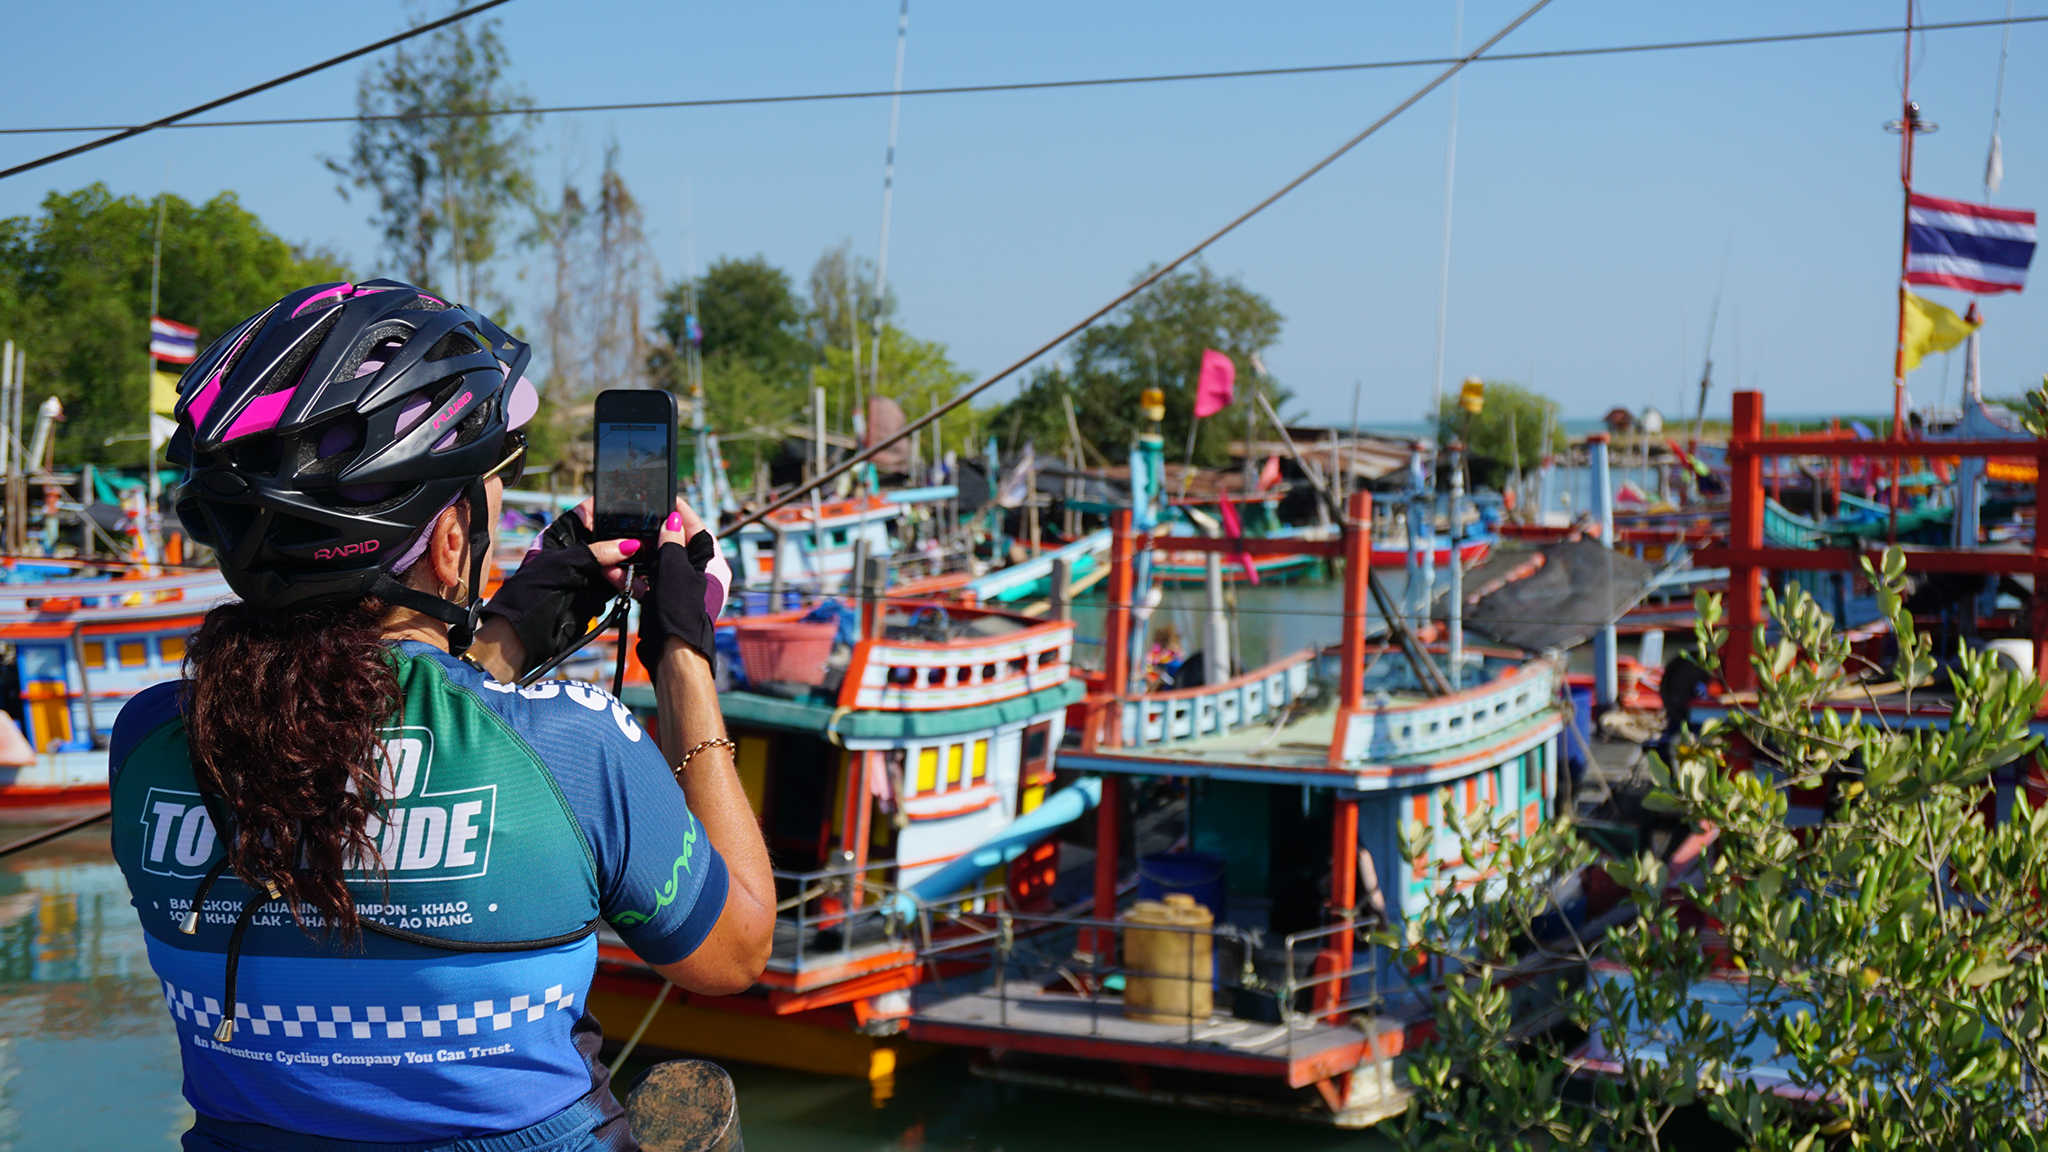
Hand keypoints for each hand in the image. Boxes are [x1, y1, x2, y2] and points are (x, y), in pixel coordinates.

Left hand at [483, 502, 640, 676]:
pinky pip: (619, 583)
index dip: (611, 510)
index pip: (590, 513)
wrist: (523, 636)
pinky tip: (640, 587)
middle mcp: (575, 550)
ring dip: (632, 567)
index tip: (636, 510)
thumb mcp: (563, 567)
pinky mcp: (595, 592)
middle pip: (609, 538)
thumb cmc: (530, 595)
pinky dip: (630, 584)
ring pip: (618, 562)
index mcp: (561, 535)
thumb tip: (629, 545)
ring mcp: (586, 572)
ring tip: (643, 575)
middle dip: (628, 542)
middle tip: (647, 546)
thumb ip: (596, 553)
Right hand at [635, 496, 725, 671]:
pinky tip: (615, 569)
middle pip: (676, 545)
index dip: (680, 512)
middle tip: (637, 518)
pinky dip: (634, 576)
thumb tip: (672, 521)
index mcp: (714, 565)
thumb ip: (672, 544)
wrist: (675, 658)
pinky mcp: (667, 603)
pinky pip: (650, 583)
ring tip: (620, 543)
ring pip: (659, 564)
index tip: (665, 498)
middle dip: (653, 533)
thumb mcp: (676, 571)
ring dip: (638, 556)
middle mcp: (701, 576)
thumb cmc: (683, 614)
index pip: (698, 529)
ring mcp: (683, 591)